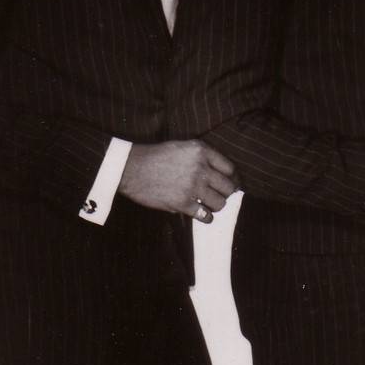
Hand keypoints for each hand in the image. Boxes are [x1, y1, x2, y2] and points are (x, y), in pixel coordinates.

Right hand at [119, 140, 238, 221]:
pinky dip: (206, 217)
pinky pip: (206, 216)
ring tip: (207, 204)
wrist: (131, 168)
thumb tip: (221, 175)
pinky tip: (201, 214)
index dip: (233, 179)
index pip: (230, 169)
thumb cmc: (155, 157)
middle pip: (228, 187)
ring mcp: (192, 186)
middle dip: (225, 193)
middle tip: (218, 196)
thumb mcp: (181, 147)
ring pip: (220, 203)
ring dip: (216, 206)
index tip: (232, 185)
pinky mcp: (183, 203)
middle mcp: (200, 167)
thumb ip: (201, 157)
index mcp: (201, 151)